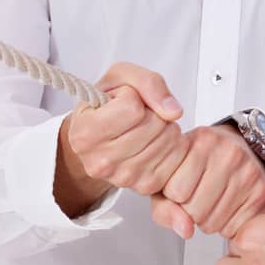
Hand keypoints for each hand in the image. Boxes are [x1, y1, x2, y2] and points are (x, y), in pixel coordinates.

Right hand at [54, 62, 186, 216]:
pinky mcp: (146, 186)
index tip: (122, 100)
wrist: (99, 138)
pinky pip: (178, 157)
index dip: (133, 95)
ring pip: (169, 140)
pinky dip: (175, 144)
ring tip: (145, 127)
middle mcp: (101, 162)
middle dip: (153, 111)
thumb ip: (147, 82)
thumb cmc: (107, 105)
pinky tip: (157, 141)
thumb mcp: (120, 78)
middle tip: (137, 115)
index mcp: (85, 133)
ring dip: (165, 127)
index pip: (132, 108)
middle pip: (154, 124)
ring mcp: (123, 178)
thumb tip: (173, 111)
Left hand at [148, 125, 264, 238]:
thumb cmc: (202, 160)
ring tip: (213, 199)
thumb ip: (164, 206)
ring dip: (208, 220)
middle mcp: (229, 153)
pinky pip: (232, 229)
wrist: (240, 145)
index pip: (176, 192)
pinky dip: (226, 225)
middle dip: (190, 211)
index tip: (182, 183)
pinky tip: (227, 206)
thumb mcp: (173, 173)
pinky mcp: (262, 191)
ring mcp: (249, 171)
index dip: (174, 195)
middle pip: (194, 212)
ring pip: (213, 224)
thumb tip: (185, 230)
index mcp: (202, 141)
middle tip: (199, 193)